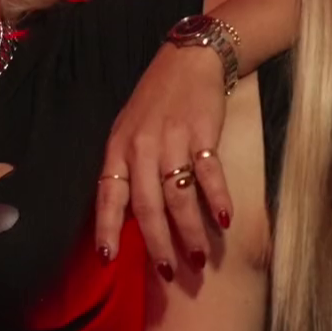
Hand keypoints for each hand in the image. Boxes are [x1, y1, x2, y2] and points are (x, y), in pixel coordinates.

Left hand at [94, 43, 230, 272]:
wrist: (189, 58)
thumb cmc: (157, 100)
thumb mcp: (129, 130)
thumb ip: (127, 169)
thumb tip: (129, 217)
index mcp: (118, 148)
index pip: (108, 194)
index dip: (107, 227)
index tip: (107, 259)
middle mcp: (141, 146)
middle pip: (147, 205)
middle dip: (157, 243)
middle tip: (169, 272)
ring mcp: (172, 139)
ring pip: (178, 195)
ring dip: (190, 231)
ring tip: (199, 257)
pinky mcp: (202, 133)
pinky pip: (209, 173)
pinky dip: (217, 199)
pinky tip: (224, 221)